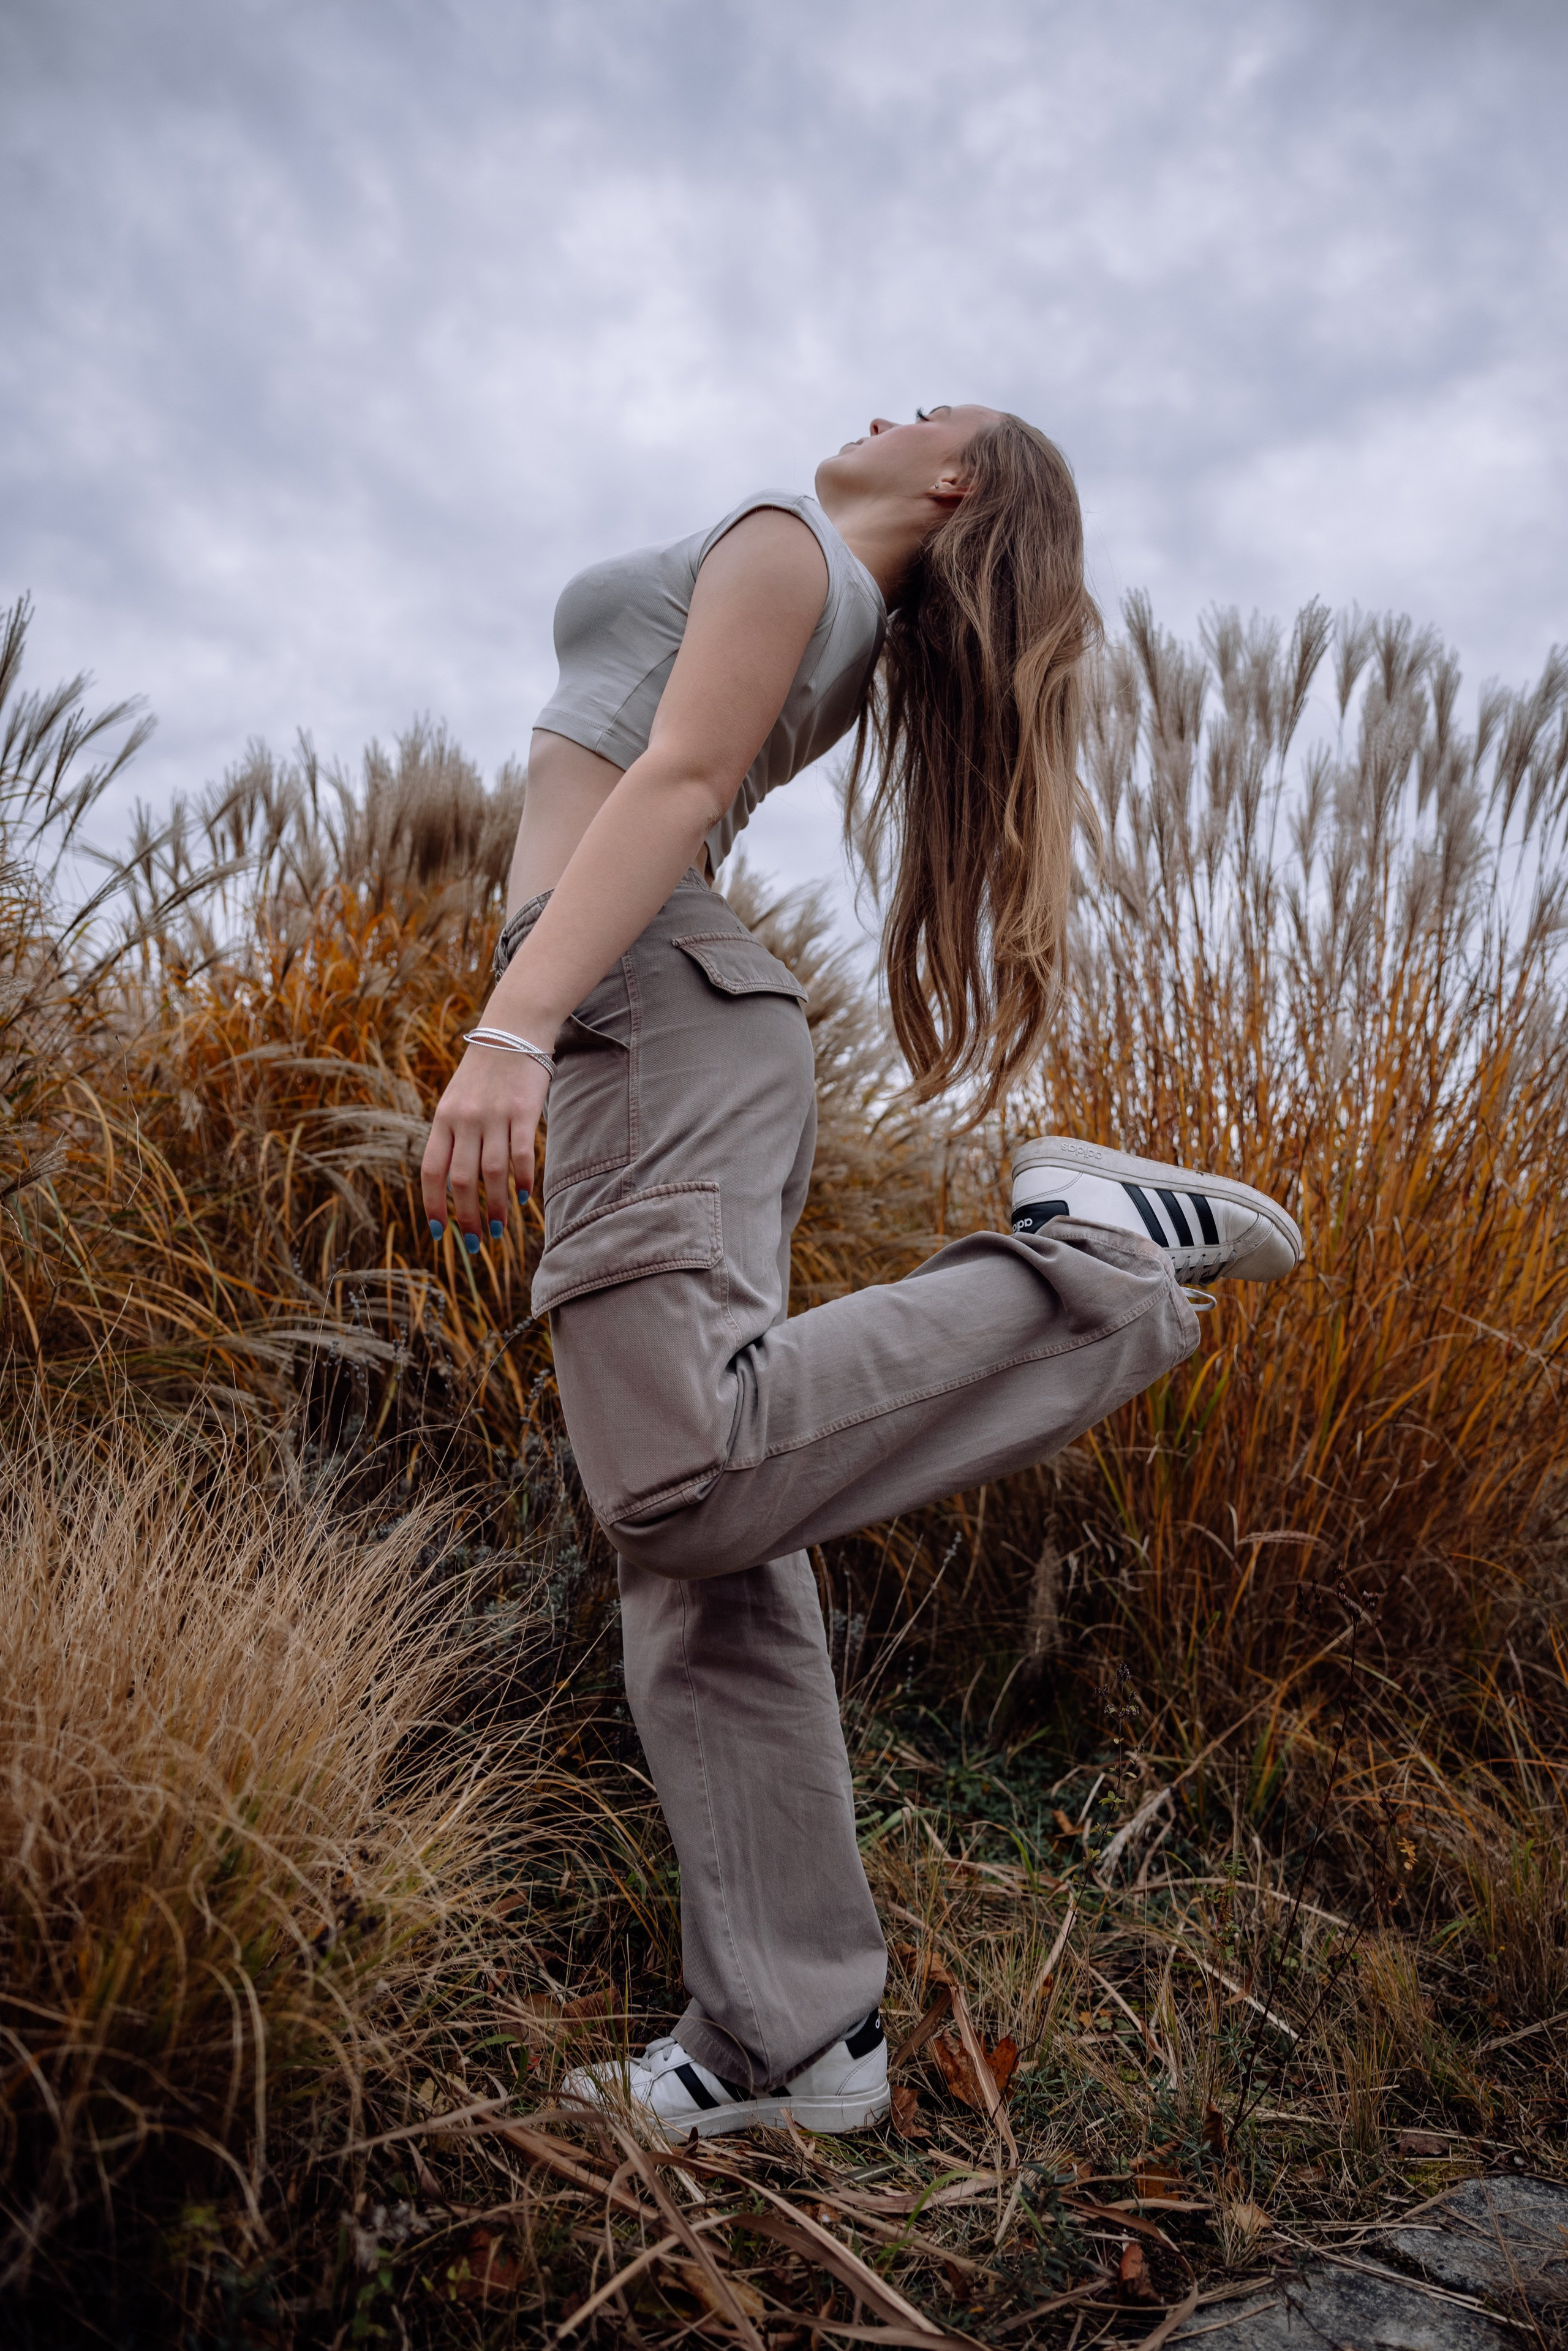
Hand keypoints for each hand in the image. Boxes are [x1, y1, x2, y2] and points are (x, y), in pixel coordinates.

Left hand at [420, 1044, 549, 1252]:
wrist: (512, 1031)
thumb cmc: (483, 1073)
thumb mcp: (456, 1100)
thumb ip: (451, 1137)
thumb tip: (452, 1186)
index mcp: (443, 1118)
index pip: (432, 1170)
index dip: (433, 1204)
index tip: (439, 1231)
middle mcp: (465, 1119)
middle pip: (462, 1180)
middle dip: (465, 1217)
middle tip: (473, 1244)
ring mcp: (495, 1115)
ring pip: (493, 1173)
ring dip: (495, 1207)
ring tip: (497, 1230)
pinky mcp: (524, 1111)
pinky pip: (522, 1154)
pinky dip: (523, 1180)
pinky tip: (524, 1198)